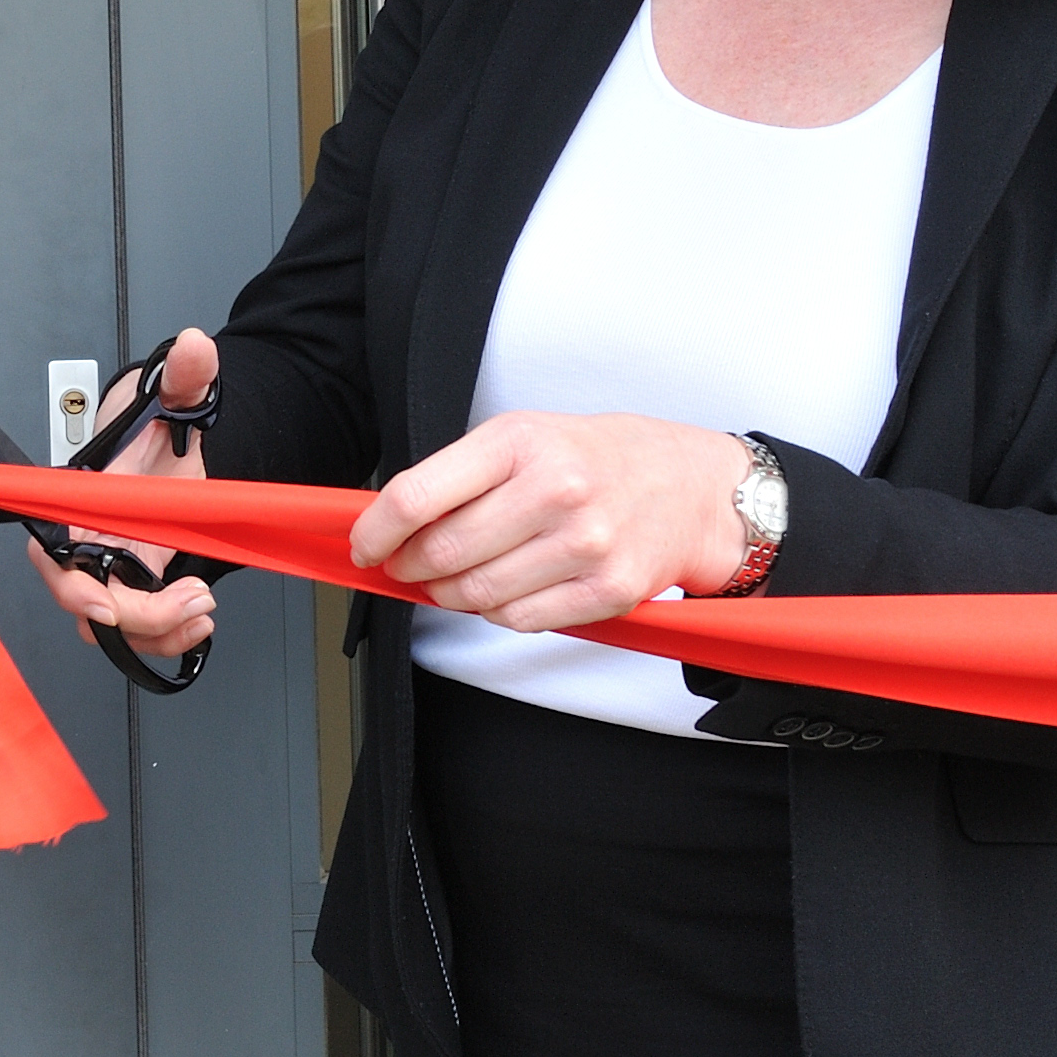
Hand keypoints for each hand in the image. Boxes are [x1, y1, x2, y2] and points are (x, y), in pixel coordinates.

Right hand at [31, 327, 218, 663]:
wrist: (170, 438)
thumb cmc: (152, 423)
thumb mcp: (172, 396)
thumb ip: (185, 374)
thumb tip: (196, 348)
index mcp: (81, 502)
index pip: (57, 555)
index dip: (75, 588)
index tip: (108, 604)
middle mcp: (88, 540)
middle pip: (87, 602)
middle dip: (138, 617)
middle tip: (191, 599)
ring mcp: (113, 565)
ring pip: (113, 626)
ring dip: (157, 631)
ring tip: (203, 609)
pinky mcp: (138, 582)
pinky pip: (138, 627)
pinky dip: (167, 634)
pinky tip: (199, 619)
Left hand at [349, 411, 753, 626]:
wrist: (691, 488)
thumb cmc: (598, 459)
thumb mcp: (527, 437)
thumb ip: (460, 477)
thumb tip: (390, 526)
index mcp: (520, 442)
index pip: (416, 495)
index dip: (375, 530)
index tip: (365, 546)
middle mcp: (554, 490)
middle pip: (442, 554)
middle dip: (410, 568)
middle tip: (407, 566)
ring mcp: (584, 544)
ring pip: (476, 595)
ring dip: (450, 595)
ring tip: (456, 578)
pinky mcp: (608, 591)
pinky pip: (520, 619)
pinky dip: (498, 612)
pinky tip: (507, 589)